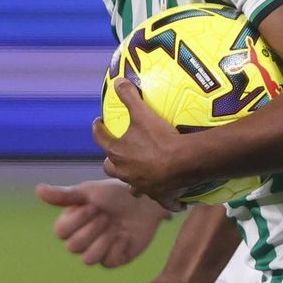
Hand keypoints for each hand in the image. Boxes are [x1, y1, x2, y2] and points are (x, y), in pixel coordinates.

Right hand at [35, 180, 169, 267]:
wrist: (144, 203)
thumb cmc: (115, 194)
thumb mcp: (89, 192)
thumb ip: (64, 195)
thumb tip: (38, 190)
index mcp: (71, 222)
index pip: (60, 232)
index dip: (77, 220)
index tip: (94, 205)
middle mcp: (81, 238)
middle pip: (73, 246)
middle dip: (93, 228)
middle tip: (108, 215)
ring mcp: (96, 251)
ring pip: (87, 259)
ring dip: (103, 240)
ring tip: (115, 226)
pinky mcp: (113, 260)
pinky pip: (107, 262)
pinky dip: (117, 247)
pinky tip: (125, 235)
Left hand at [92, 79, 190, 210]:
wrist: (184, 162)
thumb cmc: (159, 138)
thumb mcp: (142, 113)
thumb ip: (129, 96)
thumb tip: (118, 81)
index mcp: (118, 152)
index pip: (101, 139)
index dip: (98, 129)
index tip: (98, 123)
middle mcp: (126, 172)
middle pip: (110, 167)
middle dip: (111, 161)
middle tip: (116, 153)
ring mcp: (142, 186)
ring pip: (132, 187)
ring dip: (133, 181)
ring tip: (139, 176)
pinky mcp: (159, 196)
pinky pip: (162, 201)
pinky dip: (166, 200)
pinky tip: (173, 201)